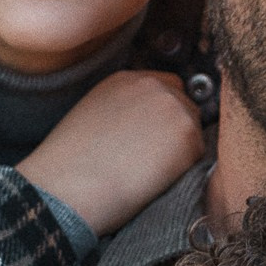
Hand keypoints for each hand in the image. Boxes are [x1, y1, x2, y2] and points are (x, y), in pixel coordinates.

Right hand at [18, 69, 206, 239]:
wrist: (67, 187)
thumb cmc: (71, 164)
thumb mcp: (94, 115)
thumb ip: (126, 108)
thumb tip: (149, 127)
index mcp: (127, 78)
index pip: (166, 87)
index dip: (162, 116)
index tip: (152, 137)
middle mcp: (154, 85)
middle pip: (185, 106)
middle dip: (175, 131)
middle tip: (150, 160)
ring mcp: (174, 107)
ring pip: (193, 130)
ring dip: (181, 151)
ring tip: (148, 172)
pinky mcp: (188, 135)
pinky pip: (198, 155)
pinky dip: (183, 170)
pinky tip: (154, 180)